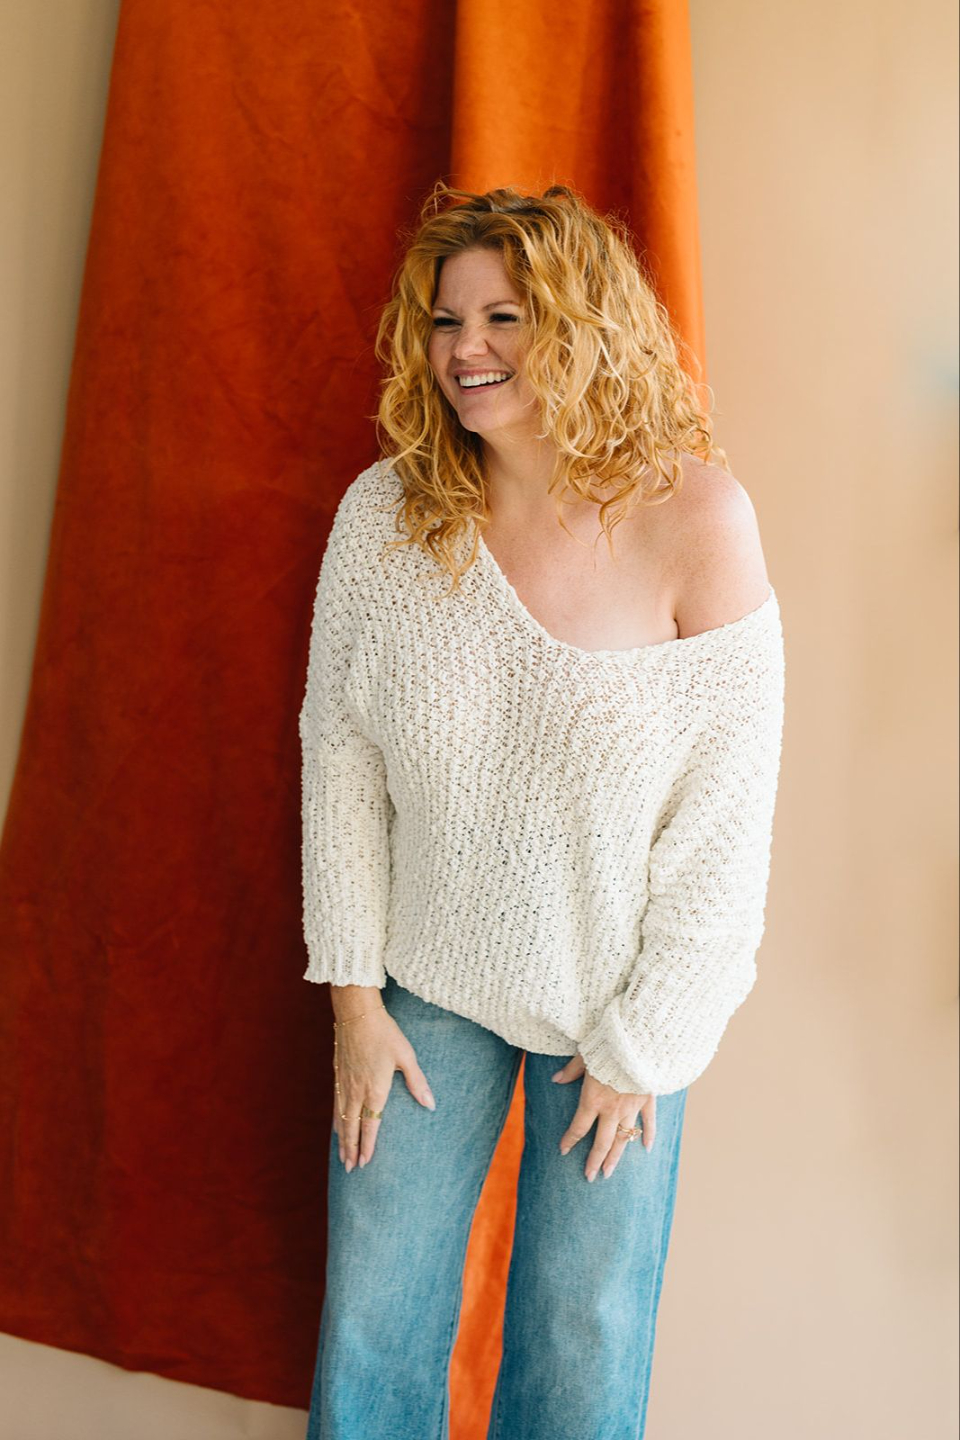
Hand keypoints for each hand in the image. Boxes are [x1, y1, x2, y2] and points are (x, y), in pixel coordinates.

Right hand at [331, 1001, 435, 1172]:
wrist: (357, 1013)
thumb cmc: (385, 1033)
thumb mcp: (406, 1056)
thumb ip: (417, 1083)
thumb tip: (431, 1104)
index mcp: (375, 1088)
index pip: (370, 1125)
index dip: (367, 1145)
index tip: (365, 1163)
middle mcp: (356, 1090)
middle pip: (352, 1127)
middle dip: (351, 1149)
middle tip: (351, 1169)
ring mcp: (344, 1083)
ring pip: (341, 1118)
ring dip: (342, 1139)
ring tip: (342, 1157)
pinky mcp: (338, 1074)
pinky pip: (335, 1104)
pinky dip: (336, 1120)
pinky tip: (336, 1127)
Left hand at [552, 1051, 655, 1180]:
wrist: (638, 1042)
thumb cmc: (608, 1046)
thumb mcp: (584, 1056)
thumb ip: (571, 1070)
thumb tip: (556, 1079)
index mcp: (593, 1099)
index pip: (578, 1127)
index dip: (570, 1140)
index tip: (563, 1151)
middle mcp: (612, 1109)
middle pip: (601, 1142)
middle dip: (594, 1161)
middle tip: (589, 1176)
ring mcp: (631, 1107)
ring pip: (623, 1138)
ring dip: (615, 1157)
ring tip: (609, 1172)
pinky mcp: (647, 1099)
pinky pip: (649, 1122)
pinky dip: (649, 1135)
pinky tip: (646, 1148)